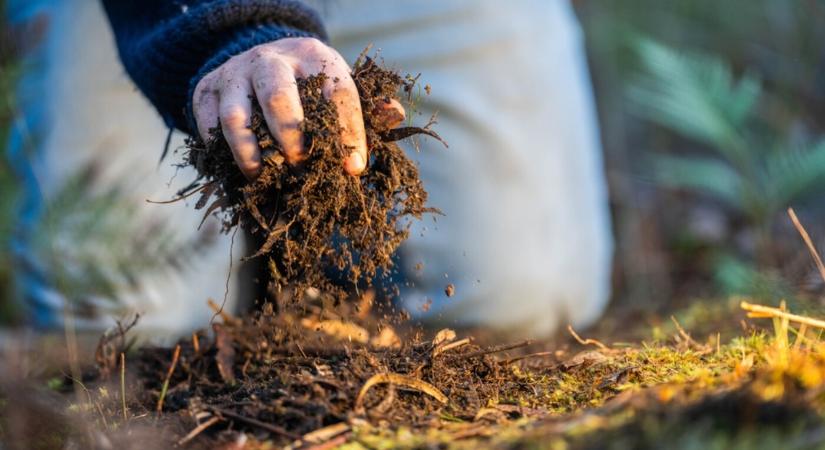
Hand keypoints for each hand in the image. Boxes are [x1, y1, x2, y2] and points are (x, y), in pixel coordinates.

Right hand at [192, 37, 404, 178]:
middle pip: (278, 96)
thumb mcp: (340, 87)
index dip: (348, 132)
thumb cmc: (310, 86)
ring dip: (250, 153)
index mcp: (315, 57)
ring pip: (236, 116)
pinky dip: (222, 153)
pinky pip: (208, 126)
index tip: (354, 168)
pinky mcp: (206, 90)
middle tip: (302, 165)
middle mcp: (272, 59)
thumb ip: (369, 106)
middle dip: (292, 138)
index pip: (338, 92)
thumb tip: (394, 114)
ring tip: (263, 176)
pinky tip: (241, 171)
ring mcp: (235, 73)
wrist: (258, 60)